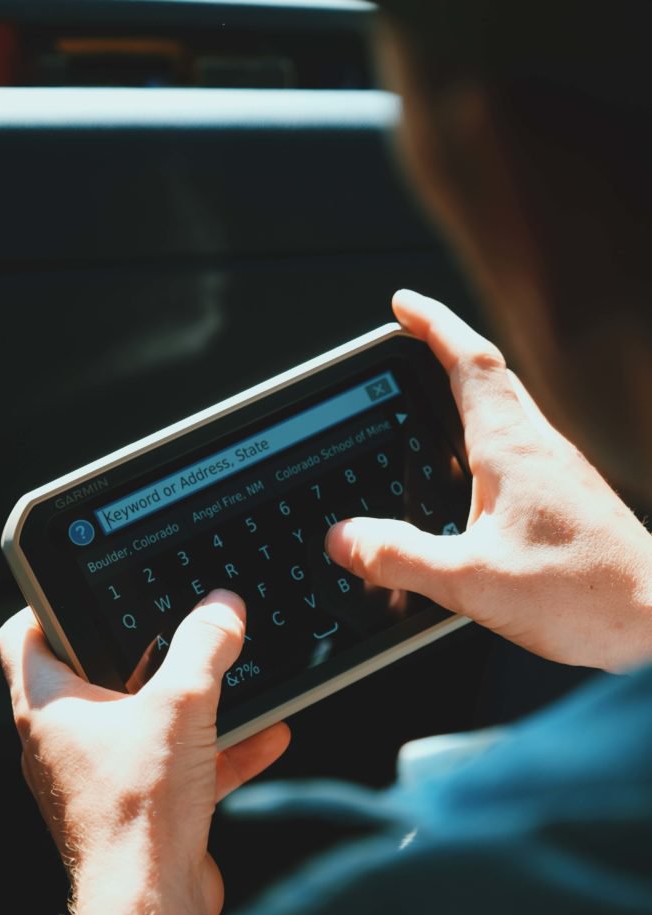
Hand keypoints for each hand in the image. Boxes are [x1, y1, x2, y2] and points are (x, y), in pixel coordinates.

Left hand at [0, 591, 289, 914]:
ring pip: (140, 722)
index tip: (94, 590)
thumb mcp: (182, 704)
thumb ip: (205, 646)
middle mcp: (64, 742)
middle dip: (140, 654)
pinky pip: (175, 764)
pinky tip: (264, 736)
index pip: (25, 635)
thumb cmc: (137, 813)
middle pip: (92, 675)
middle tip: (175, 631)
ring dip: (187, 704)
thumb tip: (221, 609)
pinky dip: (215, 749)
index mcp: (50, 706)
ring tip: (229, 682)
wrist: (152, 904)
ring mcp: (99, 777)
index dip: (54, 605)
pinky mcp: (136, 808)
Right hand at [327, 290, 651, 673]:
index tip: (403, 305)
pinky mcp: (569, 498)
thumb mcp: (470, 579)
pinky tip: (474, 481)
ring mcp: (560, 470)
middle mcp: (540, 446)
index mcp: (512, 447)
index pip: (470, 361)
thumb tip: (345, 539)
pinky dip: (487, 441)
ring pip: (509, 410)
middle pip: (492, 375)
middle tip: (413, 342)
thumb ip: (400, 556)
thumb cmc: (583, 594)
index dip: (433, 325)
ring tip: (433, 405)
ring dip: (471, 393)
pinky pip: (520, 449)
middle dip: (448, 349)